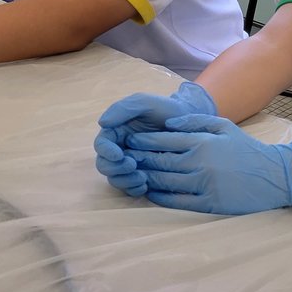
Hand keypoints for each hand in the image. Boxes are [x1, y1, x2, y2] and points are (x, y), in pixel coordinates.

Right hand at [94, 82, 216, 196]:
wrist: (190, 123)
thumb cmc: (166, 109)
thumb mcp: (145, 102)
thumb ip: (122, 109)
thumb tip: (102, 123)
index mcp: (116, 132)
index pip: (101, 145)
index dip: (106, 152)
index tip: (119, 154)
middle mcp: (120, 149)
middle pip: (104, 165)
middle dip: (115, 169)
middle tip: (133, 165)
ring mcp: (131, 164)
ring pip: (116, 179)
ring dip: (125, 181)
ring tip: (142, 178)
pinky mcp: (143, 176)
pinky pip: (131, 188)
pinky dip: (134, 189)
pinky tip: (146, 186)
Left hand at [127, 115, 291, 215]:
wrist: (275, 176)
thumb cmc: (246, 149)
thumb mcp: (223, 126)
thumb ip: (194, 122)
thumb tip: (169, 124)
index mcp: (201, 142)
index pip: (163, 140)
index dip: (143, 140)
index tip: (130, 140)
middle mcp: (199, 162)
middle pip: (159, 161)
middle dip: (138, 158)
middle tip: (123, 158)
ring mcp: (203, 184)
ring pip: (164, 181)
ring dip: (145, 177)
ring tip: (132, 174)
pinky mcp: (209, 204)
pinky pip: (176, 201)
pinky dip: (159, 197)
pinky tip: (150, 192)